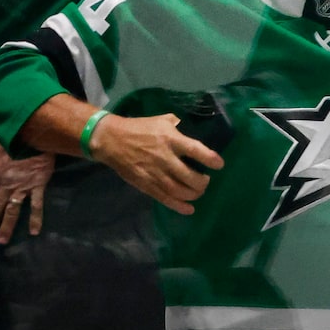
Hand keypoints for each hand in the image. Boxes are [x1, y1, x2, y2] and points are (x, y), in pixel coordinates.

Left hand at [0, 133, 53, 243]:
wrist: (35, 131)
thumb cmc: (10, 133)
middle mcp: (6, 184)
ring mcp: (23, 187)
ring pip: (13, 210)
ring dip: (7, 227)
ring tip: (2, 241)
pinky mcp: (39, 186)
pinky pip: (37, 204)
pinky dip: (36, 218)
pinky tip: (34, 232)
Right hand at [90, 113, 222, 216]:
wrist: (110, 139)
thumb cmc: (139, 128)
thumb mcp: (160, 120)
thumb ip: (177, 126)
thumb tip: (191, 131)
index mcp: (170, 139)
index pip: (195, 150)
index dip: (210, 159)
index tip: (219, 165)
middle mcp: (164, 157)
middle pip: (191, 177)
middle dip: (203, 182)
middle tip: (205, 180)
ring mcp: (155, 173)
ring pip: (180, 191)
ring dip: (194, 195)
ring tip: (197, 191)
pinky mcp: (146, 184)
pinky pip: (166, 199)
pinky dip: (180, 206)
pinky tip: (189, 208)